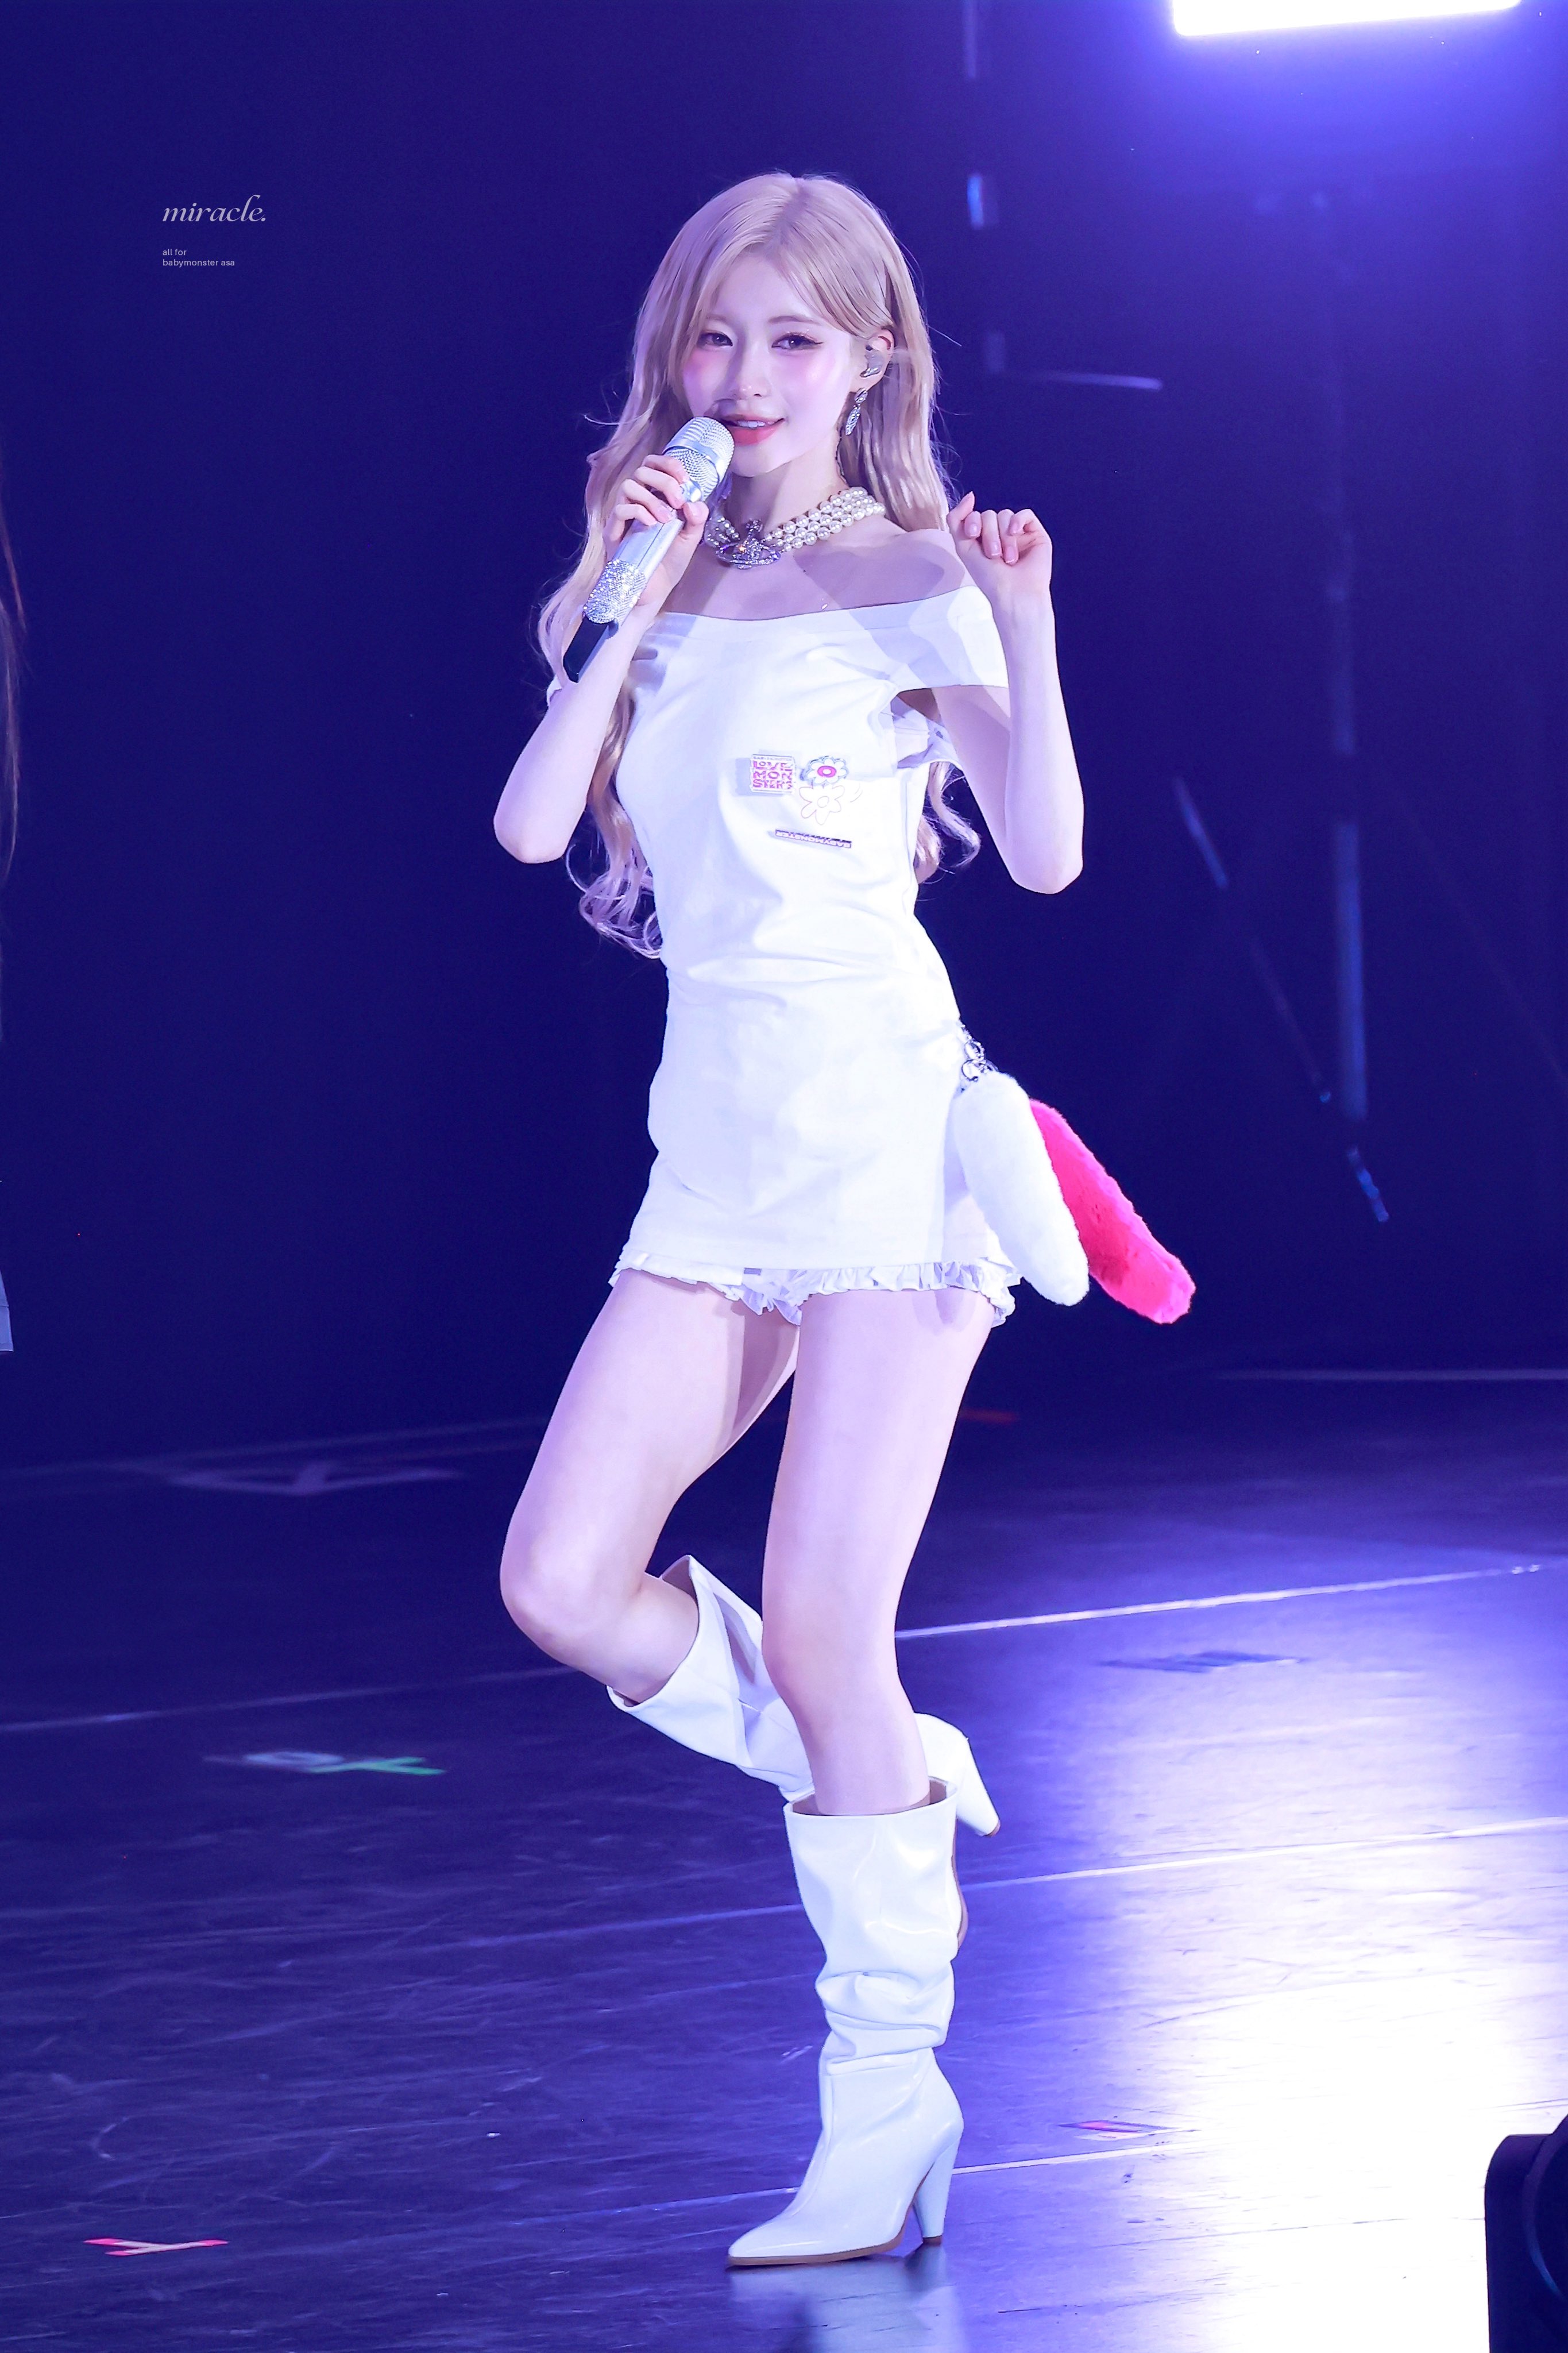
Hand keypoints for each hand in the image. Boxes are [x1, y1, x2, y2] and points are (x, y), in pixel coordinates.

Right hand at [606, 453, 707, 613]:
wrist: (654, 592)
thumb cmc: (668, 563)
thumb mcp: (690, 539)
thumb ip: (697, 518)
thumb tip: (695, 501)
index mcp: (654, 497)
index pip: (654, 465)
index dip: (669, 465)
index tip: (685, 481)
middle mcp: (636, 501)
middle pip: (642, 470)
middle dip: (664, 481)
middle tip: (678, 502)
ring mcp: (623, 516)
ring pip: (629, 485)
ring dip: (651, 498)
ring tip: (666, 519)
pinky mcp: (613, 531)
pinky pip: (620, 509)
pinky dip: (638, 512)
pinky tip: (652, 525)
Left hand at [946, 493, 1053, 620]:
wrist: (1013, 593)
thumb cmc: (990, 578)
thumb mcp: (963, 548)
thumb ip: (956, 520)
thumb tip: (970, 496)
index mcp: (982, 539)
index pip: (974, 516)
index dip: (971, 521)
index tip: (972, 535)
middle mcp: (1000, 535)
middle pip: (989, 514)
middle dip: (988, 534)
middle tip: (993, 555)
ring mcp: (1018, 533)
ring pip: (1005, 515)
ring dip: (1003, 537)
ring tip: (1007, 558)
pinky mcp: (1035, 534)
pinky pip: (1025, 514)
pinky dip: (1018, 521)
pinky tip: (1015, 533)